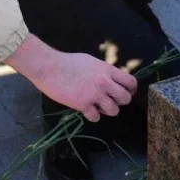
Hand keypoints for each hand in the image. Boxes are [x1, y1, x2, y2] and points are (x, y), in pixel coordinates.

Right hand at [5, 35, 136, 121]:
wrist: (49, 67)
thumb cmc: (67, 62)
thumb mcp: (91, 61)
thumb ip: (104, 71)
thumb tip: (113, 80)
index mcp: (107, 69)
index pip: (131, 82)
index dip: (130, 90)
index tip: (126, 93)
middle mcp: (104, 82)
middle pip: (125, 99)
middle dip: (119, 102)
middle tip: (110, 100)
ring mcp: (94, 94)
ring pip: (114, 111)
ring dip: (107, 110)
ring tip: (98, 106)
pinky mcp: (83, 104)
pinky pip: (96, 117)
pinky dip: (92, 115)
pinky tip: (86, 109)